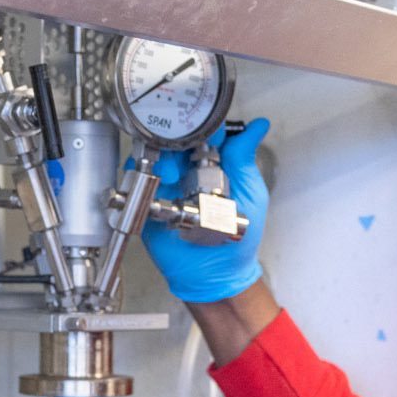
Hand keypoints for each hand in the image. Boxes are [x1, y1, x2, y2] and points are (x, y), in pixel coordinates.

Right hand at [141, 118, 271, 302]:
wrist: (217, 274)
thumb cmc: (238, 238)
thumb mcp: (251, 192)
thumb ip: (245, 158)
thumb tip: (259, 125)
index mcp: (212, 164)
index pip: (203, 131)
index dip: (202, 122)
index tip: (205, 121)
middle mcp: (188, 170)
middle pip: (174, 138)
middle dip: (176, 138)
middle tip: (184, 147)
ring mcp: (168, 185)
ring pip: (154, 156)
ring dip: (162, 159)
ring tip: (174, 175)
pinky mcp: (150, 202)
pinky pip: (138, 181)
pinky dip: (143, 176)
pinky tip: (159, 183)